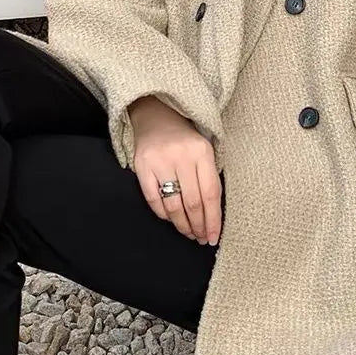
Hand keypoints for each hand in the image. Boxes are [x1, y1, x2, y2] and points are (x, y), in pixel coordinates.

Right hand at [130, 97, 221, 246]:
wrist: (156, 116)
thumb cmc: (185, 139)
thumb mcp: (204, 150)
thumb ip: (209, 177)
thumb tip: (213, 216)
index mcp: (202, 151)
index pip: (210, 193)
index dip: (213, 219)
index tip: (213, 237)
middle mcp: (182, 156)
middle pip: (193, 202)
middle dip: (198, 226)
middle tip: (201, 238)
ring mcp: (160, 161)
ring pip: (174, 205)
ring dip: (182, 225)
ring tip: (188, 233)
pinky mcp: (142, 166)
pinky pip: (154, 199)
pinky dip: (164, 214)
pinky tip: (171, 219)